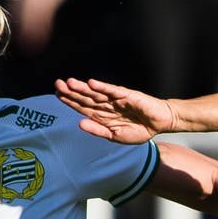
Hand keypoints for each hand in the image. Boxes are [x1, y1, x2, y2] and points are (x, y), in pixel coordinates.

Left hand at [54, 77, 173, 142]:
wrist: (160, 123)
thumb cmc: (139, 129)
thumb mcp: (116, 136)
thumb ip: (98, 130)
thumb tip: (79, 123)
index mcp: (102, 115)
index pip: (83, 107)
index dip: (70, 101)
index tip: (57, 95)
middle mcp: (106, 105)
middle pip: (86, 97)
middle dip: (71, 91)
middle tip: (57, 85)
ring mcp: (116, 99)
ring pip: (96, 93)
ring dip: (83, 88)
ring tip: (69, 83)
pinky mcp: (127, 95)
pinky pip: (113, 91)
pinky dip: (103, 87)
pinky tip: (92, 83)